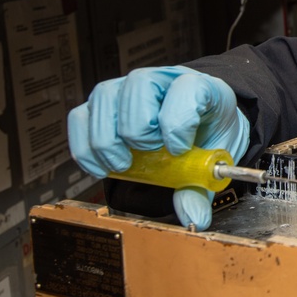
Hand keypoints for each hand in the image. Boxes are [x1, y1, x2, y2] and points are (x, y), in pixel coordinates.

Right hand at [67, 66, 249, 228]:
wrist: (200, 120)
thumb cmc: (207, 129)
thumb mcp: (215, 154)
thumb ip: (202, 184)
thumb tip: (194, 216)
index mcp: (200, 87)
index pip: (187, 88)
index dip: (178, 121)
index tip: (178, 150)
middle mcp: (161, 80)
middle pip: (138, 89)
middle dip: (141, 131)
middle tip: (151, 156)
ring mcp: (127, 88)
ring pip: (104, 98)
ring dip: (110, 140)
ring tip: (126, 164)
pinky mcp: (102, 104)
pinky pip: (80, 117)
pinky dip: (86, 147)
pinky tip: (103, 166)